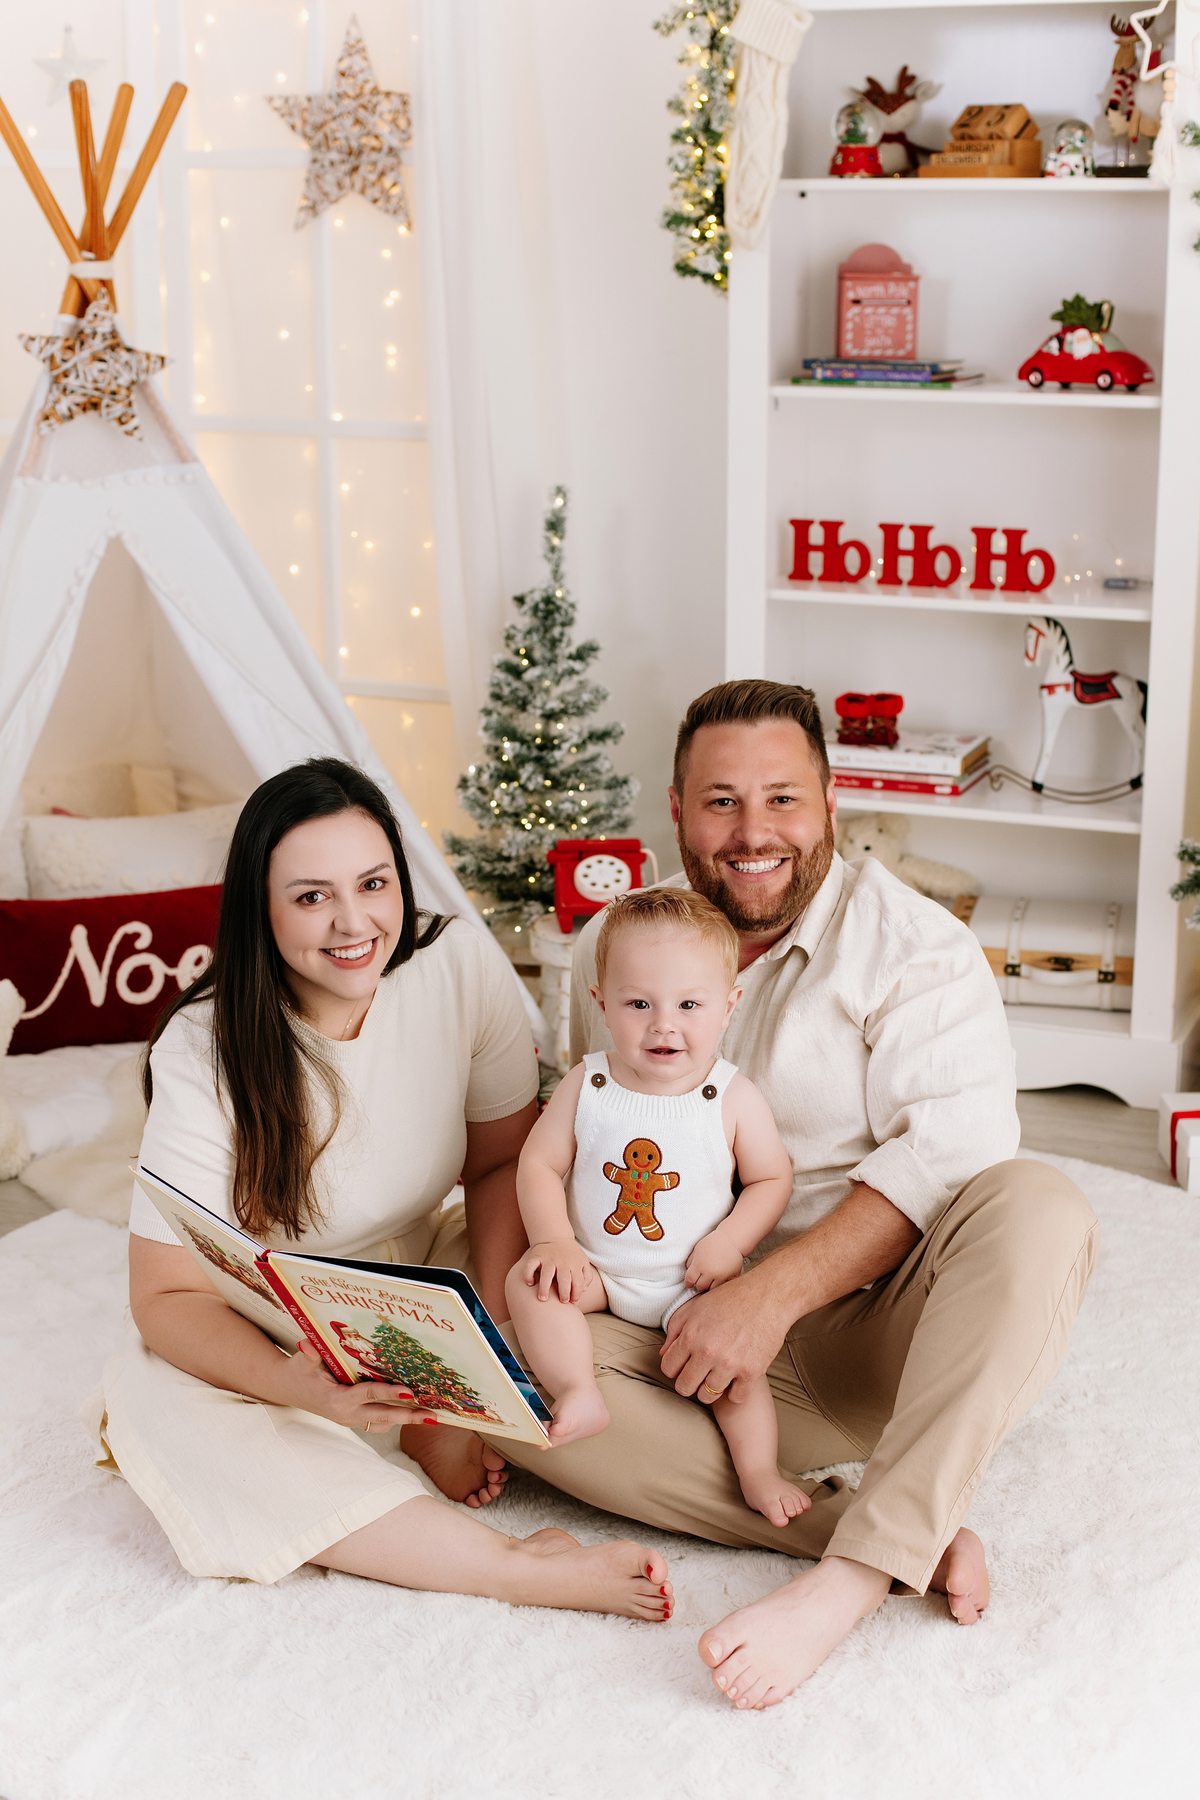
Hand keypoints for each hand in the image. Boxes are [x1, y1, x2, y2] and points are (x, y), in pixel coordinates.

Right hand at [283, 1337, 437, 1430]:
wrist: (289, 1389)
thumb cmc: (298, 1372)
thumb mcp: (301, 1362)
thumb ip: (308, 1354)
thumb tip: (308, 1343)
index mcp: (336, 1400)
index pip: (368, 1395)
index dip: (389, 1393)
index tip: (411, 1392)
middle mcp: (347, 1414)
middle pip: (383, 1416)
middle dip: (409, 1416)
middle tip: (433, 1416)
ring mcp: (351, 1419)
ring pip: (383, 1422)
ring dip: (406, 1419)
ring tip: (431, 1416)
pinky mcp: (354, 1419)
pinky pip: (378, 1422)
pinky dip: (395, 1418)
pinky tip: (412, 1411)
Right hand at [519, 1238, 594, 1303]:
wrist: (556, 1236)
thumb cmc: (571, 1255)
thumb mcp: (583, 1262)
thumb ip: (586, 1276)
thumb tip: (582, 1291)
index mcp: (575, 1264)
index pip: (578, 1283)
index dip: (576, 1295)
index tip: (572, 1302)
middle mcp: (562, 1261)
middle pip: (564, 1280)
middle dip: (564, 1294)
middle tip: (562, 1302)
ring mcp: (548, 1258)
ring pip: (546, 1274)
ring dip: (544, 1288)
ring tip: (543, 1299)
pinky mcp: (536, 1256)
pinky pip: (530, 1266)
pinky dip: (528, 1275)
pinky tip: (530, 1284)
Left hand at [660, 1269, 788, 1404]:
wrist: (767, 1297)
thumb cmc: (731, 1299)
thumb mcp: (695, 1307)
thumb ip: (675, 1329)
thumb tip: (664, 1353)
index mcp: (691, 1336)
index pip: (668, 1368)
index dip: (674, 1368)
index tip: (684, 1365)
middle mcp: (708, 1352)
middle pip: (684, 1388)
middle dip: (689, 1382)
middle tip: (699, 1374)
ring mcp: (730, 1364)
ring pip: (708, 1396)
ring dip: (711, 1388)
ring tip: (718, 1375)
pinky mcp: (751, 1372)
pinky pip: (736, 1397)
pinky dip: (736, 1391)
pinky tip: (737, 1378)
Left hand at [684, 1226, 744, 1293]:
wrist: (731, 1240)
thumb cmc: (713, 1243)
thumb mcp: (697, 1249)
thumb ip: (690, 1261)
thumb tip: (688, 1272)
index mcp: (699, 1264)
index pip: (690, 1280)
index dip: (688, 1282)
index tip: (689, 1283)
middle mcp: (709, 1272)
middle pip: (700, 1286)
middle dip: (699, 1283)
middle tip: (701, 1279)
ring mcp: (721, 1276)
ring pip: (712, 1289)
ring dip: (709, 1285)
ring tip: (710, 1278)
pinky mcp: (731, 1277)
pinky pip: (723, 1286)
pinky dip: (720, 1283)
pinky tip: (719, 1276)